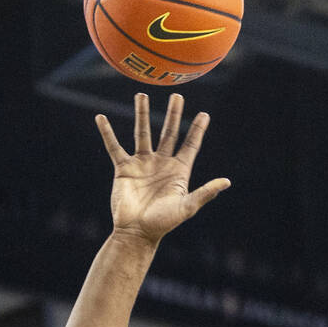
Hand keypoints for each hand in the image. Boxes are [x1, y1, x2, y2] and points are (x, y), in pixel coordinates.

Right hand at [96, 92, 230, 244]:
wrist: (136, 232)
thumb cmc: (163, 222)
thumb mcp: (187, 207)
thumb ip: (205, 192)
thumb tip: (227, 182)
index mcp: (179, 171)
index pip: (190, 145)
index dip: (197, 130)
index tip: (204, 114)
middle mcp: (161, 163)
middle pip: (168, 132)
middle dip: (173, 114)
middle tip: (177, 95)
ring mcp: (142, 164)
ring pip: (142, 133)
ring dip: (142, 114)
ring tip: (141, 95)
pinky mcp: (124, 168)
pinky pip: (114, 146)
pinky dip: (107, 132)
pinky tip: (100, 117)